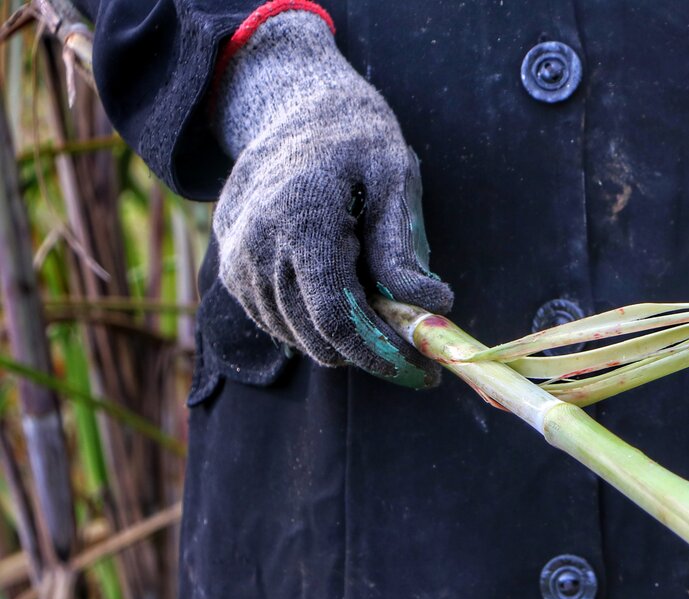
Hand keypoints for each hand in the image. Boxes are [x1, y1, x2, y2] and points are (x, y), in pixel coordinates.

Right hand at [211, 10, 451, 387]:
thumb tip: (430, 305)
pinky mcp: (232, 271)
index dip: (381, 354)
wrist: (292, 111)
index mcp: (299, 220)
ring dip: (347, 342)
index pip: (336, 316)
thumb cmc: (354, 140)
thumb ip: (403, 243)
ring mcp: (236, 261)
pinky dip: (319, 326)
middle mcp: (256, 246)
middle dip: (373, 356)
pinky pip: (280, 321)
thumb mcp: (393, 175)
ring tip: (388, 317)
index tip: (424, 372)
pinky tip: (351, 302)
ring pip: (298, 336)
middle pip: (317, 336)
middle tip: (420, 357)